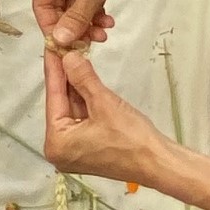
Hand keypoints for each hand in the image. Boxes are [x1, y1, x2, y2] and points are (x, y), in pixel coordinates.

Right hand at [32, 0, 151, 49]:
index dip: (51, 27)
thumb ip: (76, 17)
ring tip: (101, 34)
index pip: (42, 3)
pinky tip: (107, 23)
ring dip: (86, 24)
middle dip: (72, 27)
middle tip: (85, 45)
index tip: (62, 47)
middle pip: (57, 8)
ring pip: (74, 9)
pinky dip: (95, 15)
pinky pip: (87, 4)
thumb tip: (59, 41)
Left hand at [43, 51, 165, 183]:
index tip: (52, 46)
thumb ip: (83, 78)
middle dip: (66, 77)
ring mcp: (73, 150)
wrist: (158, 163)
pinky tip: (84, 78)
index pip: (53, 97)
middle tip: (64, 48)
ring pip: (72, 110)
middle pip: (61, 104)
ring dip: (76, 86)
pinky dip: (85, 100)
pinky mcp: (87, 148)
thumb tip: (68, 57)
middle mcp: (59, 150)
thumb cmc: (131, 139)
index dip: (55, 69)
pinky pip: (81, 119)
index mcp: (57, 143)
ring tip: (74, 57)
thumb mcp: (104, 102)